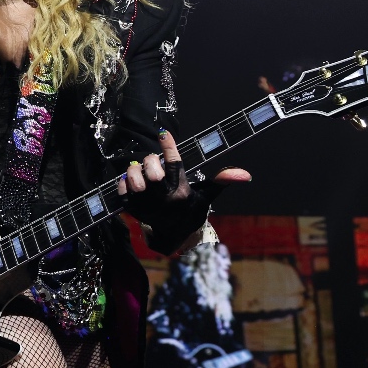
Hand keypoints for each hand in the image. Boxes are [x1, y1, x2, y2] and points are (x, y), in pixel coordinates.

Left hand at [116, 129, 250, 244]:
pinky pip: (122, 191)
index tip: (164, 132)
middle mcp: (164, 200)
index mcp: (182, 193)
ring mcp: (147, 205)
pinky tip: (129, 179)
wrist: (174, 234)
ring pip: (135, 181)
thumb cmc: (191, 208)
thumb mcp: (207, 195)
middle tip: (153, 160)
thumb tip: (246, 174)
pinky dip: (123, 182)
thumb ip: (222, 180)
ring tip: (140, 170)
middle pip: (153, 174)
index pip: (176, 166)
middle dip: (151, 161)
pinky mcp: (133, 209)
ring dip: (134, 171)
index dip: (169, 147)